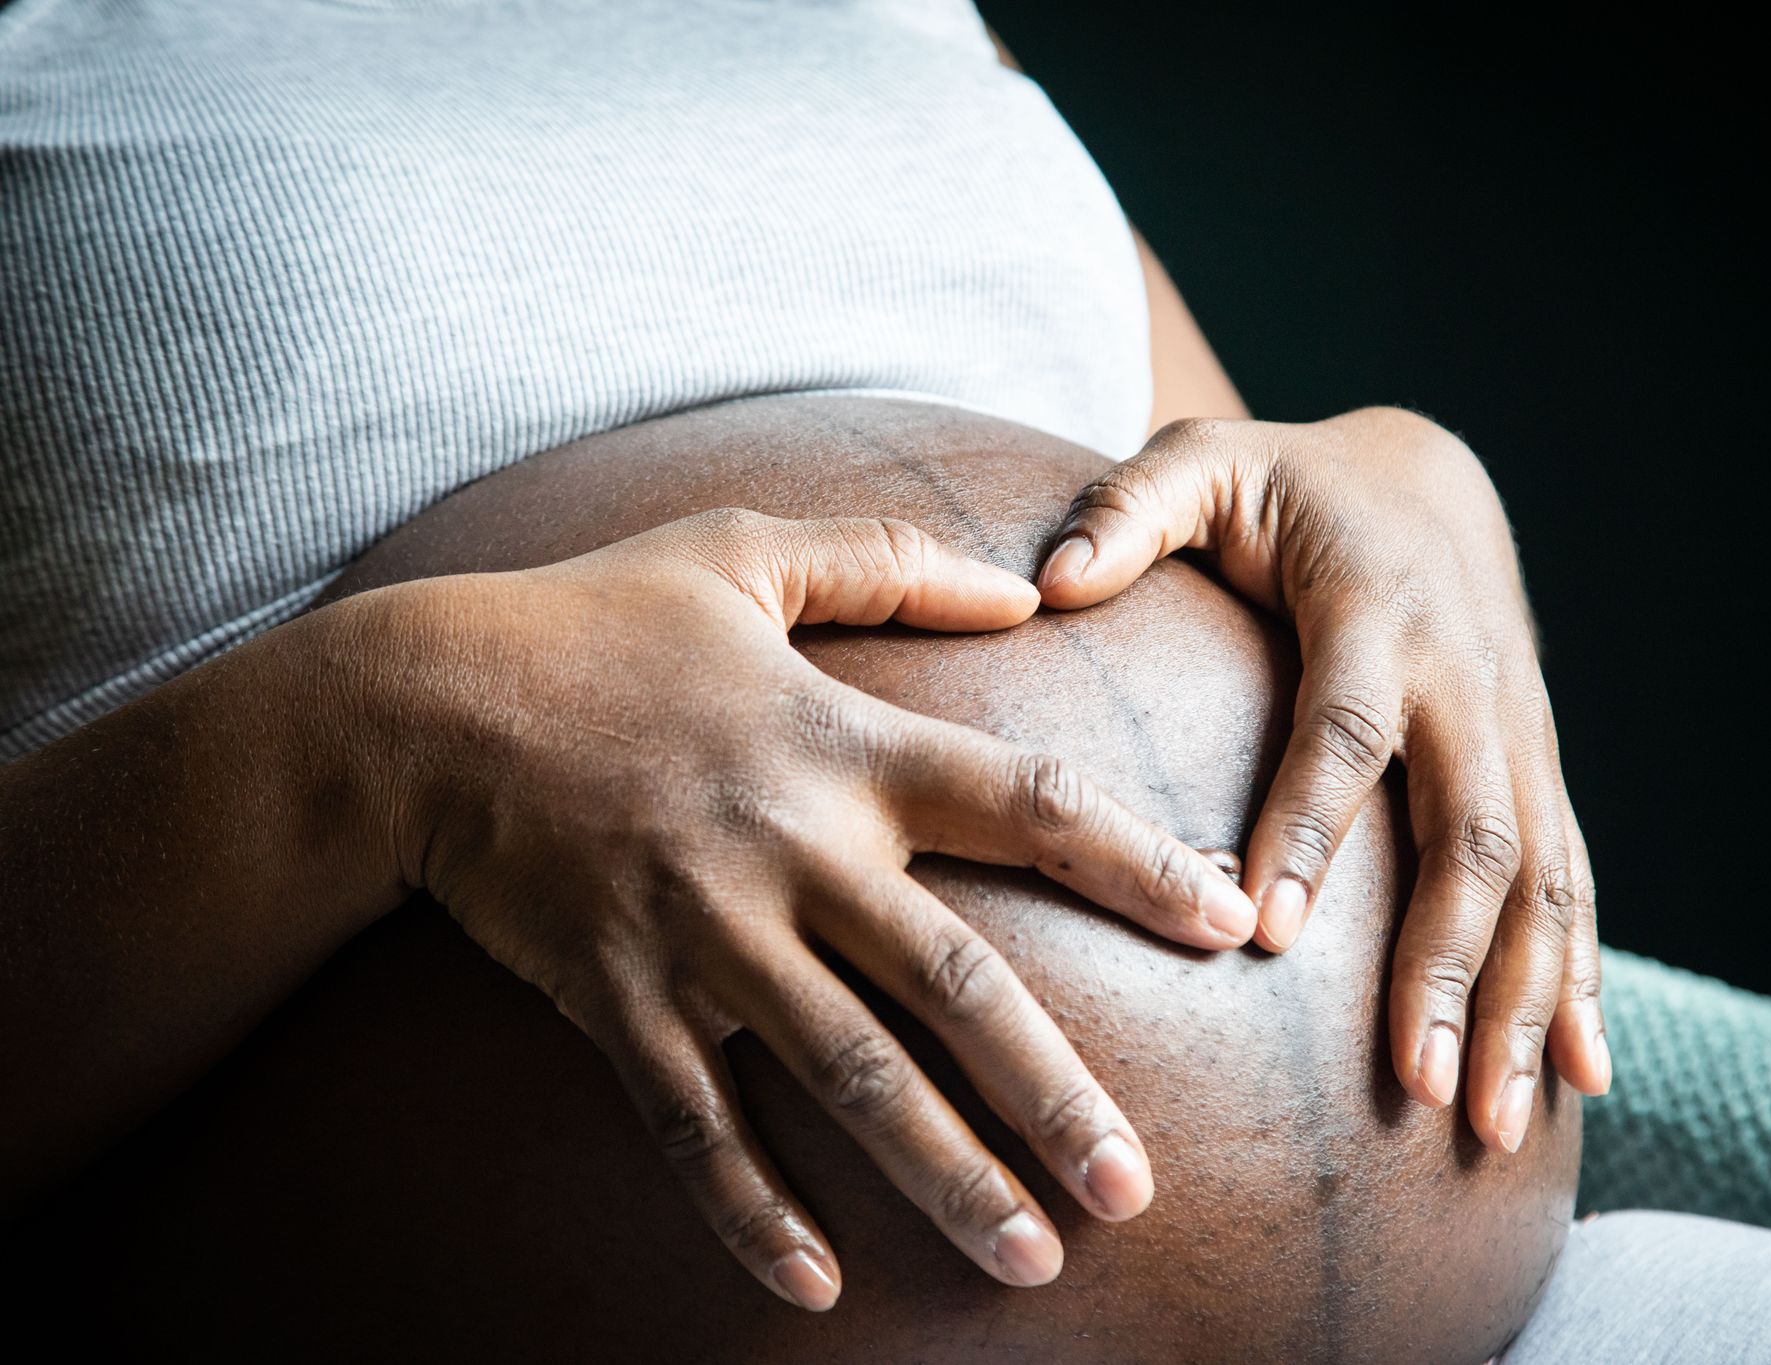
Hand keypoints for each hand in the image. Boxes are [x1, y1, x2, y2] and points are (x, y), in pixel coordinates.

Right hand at [370, 509, 1258, 1307]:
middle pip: (955, 984)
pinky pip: (695, 1126)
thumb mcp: (745, 548)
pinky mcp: (619, 1000)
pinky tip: (817, 1286)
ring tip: (1031, 1259)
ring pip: (848, 1076)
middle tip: (1138, 1190)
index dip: (1137, 861)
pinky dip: (752, 1210)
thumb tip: (1027, 589)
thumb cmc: (592, 619)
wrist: (421, 703)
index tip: (1232, 918)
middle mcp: (793, 853)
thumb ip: (892, 556)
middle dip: (1053, 1092)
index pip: (1025, 804)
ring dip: (942, 1175)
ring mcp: (705, 935)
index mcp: (843, 747)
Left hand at [1036, 410, 1607, 1153]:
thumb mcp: (1205, 464)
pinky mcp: (1538, 768)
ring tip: (1491, 1124)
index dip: (1309, 826)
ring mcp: (1519, 732)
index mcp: (1377, 612)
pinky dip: (1579, 979)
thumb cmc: (1289, 484)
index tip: (1267, 931)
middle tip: (1413, 1082)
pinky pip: (1575, 879)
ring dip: (1521, 1002)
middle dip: (1448, 964)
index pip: (1344, 732)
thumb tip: (1048, 579)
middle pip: (1473, 833)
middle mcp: (1468, 680)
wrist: (1427, 475)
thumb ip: (1129, 509)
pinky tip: (1581, 1077)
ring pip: (1540, 879)